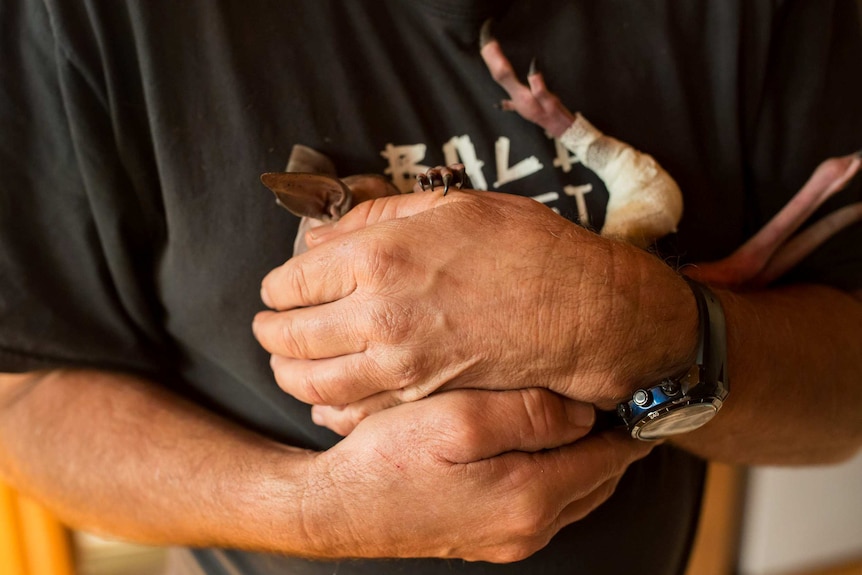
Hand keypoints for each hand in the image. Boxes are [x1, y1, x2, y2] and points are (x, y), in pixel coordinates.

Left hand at [254, 190, 697, 417]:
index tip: (279, 291)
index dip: (276, 288)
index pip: (290, 282)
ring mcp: (398, 364)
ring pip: (310, 382)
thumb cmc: (526, 248)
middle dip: (270, 332)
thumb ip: (377, 216)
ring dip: (287, 374)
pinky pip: (352, 413)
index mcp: (377, 258)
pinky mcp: (421, 398)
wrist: (584, 311)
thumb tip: (326, 235)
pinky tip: (323, 400)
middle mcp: (376, 315)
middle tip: (269, 330)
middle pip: (288, 335)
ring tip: (284, 365)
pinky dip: (327, 408)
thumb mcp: (451, 206)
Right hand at [300, 388, 651, 561]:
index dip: (630, 425)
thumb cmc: (389, 459)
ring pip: (572, 494)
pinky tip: (539, 447)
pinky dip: (556, 476)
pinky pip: (542, 505)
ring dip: (585, 460)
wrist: (338, 507)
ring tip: (586, 420)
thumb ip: (529, 413)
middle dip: (614, 443)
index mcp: (530, 497)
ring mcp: (507, 538)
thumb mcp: (459, 420)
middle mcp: (527, 528)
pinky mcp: (486, 537)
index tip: (646, 396)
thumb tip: (581, 413)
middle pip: (596, 481)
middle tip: (624, 403)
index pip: (606, 458)